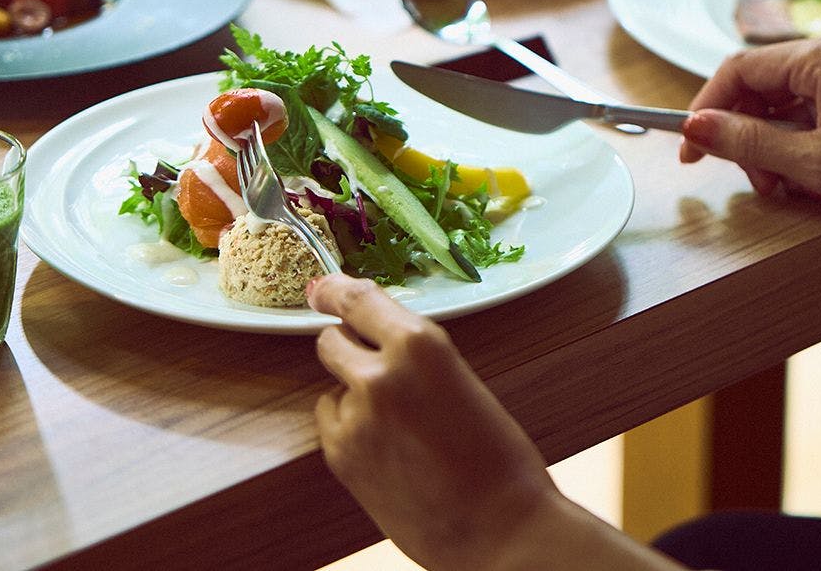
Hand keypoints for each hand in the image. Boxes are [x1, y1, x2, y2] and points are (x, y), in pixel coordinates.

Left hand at [308, 275, 557, 570]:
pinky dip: (351, 431)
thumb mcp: (460, 382)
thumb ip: (415, 358)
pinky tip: (389, 452)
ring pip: (332, 387)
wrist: (500, 531)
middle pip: (331, 340)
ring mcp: (356, 417)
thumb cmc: (497, 459)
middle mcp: (380, 373)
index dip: (333, 290)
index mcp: (421, 344)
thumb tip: (376, 344)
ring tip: (400, 429)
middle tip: (372, 369)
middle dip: (347, 349)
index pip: (357, 299)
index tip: (320, 289)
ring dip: (352, 396)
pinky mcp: (341, 457)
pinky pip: (332, 425)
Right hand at [679, 36, 820, 218]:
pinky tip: (803, 176)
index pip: (741, 69)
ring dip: (771, 144)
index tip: (690, 146)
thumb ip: (747, 141)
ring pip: (785, 103)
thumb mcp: (811, 162)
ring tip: (783, 185)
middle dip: (746, 134)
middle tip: (750, 177)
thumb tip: (695, 127)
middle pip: (762, 86)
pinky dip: (798, 143)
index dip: (708, 108)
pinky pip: (812, 111)